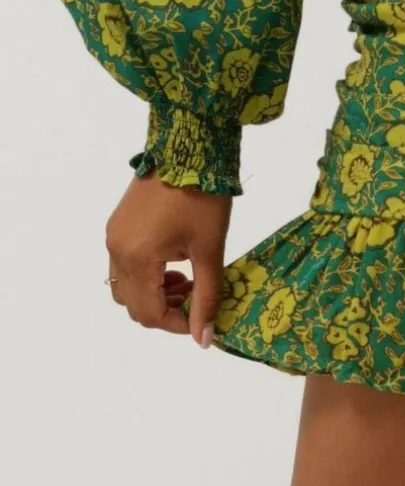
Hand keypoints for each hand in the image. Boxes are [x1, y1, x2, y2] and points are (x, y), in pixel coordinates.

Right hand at [105, 169, 232, 347]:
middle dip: (165, 310)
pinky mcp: (117, 225)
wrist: (189, 147)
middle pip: (133, 305)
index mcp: (137, 258)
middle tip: (196, 297)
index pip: (149, 314)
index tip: (201, 318)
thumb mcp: (210, 250)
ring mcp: (113, 236)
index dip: (176, 325)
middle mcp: (117, 250)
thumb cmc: (203, 197)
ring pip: (125, 287)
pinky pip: (123, 265)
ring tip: (186, 280)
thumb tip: (205, 338)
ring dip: (153, 294)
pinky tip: (173, 262)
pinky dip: (145, 275)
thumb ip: (207, 296)